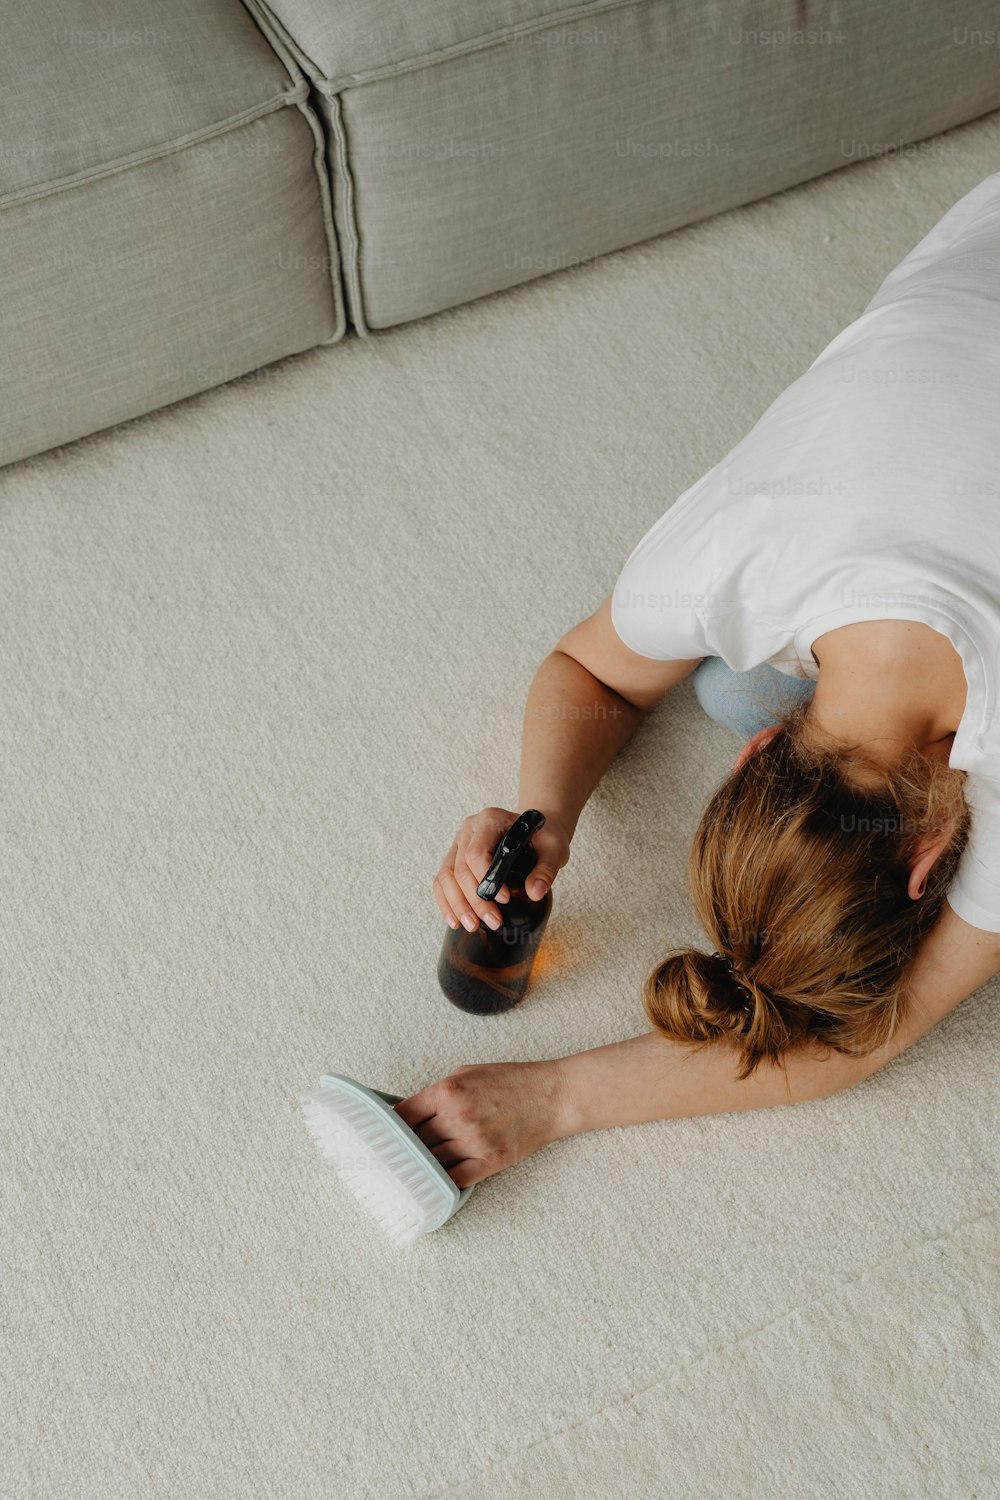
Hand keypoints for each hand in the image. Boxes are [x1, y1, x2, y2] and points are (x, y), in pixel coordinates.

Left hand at [392, 1060, 568, 1187]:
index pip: (402, 1116)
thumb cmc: (509, 1081)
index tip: (380, 1138)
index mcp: (446, 1091)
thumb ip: (437, 1093)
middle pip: (414, 1142)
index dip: (387, 1129)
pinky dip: (442, 1183)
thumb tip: (410, 1113)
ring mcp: (473, 1141)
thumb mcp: (466, 1073)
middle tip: (388, 1160)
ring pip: (432, 1162)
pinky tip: (432, 1185)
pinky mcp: (490, 1161)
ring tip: (406, 1175)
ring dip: (419, 1168)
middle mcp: (456, 1116)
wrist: (551, 1096)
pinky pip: (455, 1179)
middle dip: (402, 1150)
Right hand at [433, 806, 570, 933]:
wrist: (537, 831)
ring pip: (447, 876)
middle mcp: (469, 829)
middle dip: (474, 900)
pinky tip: (455, 920)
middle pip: (460, 868)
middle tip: (492, 922)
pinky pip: (442, 881)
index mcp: (490, 820)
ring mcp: (459, 843)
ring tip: (472, 926)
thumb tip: (535, 893)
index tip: (505, 899)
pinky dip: (447, 902)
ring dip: (457, 905)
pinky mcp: (455, 857)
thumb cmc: (543, 837)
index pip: (477, 853)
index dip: (487, 880)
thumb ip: (546, 869)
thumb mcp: (554, 849)